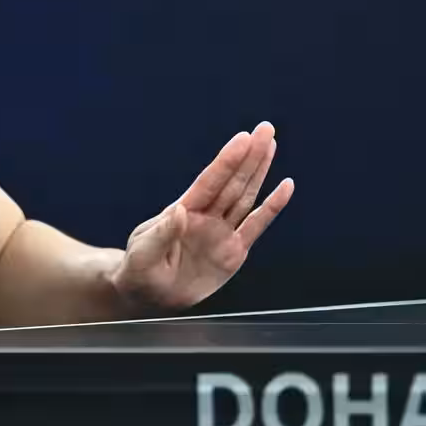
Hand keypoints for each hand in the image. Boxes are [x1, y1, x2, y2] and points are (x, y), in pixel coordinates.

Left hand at [110, 122, 292, 310]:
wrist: (149, 295)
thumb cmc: (139, 269)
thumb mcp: (143, 254)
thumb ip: (161, 234)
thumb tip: (178, 211)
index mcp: (184, 211)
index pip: (210, 182)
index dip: (227, 161)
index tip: (243, 138)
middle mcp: (206, 216)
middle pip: (232, 182)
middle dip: (250, 155)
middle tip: (266, 129)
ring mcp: (222, 232)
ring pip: (245, 196)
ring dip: (259, 171)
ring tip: (271, 145)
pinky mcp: (234, 252)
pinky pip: (256, 226)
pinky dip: (272, 207)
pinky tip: (285, 187)